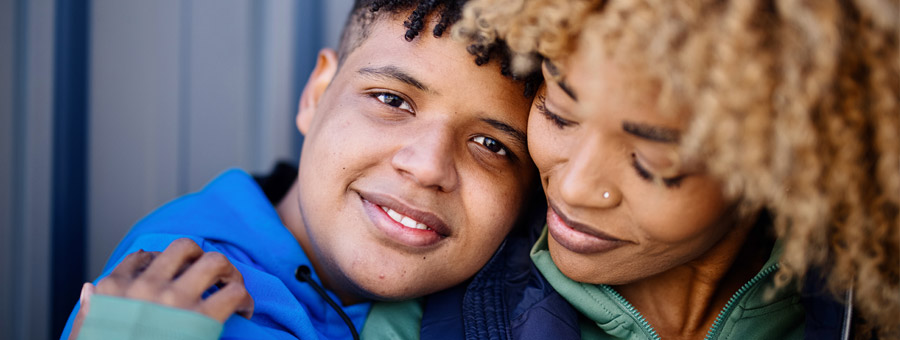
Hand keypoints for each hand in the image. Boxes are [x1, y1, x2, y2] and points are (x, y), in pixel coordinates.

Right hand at [68, 238, 253, 338]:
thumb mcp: (86, 333)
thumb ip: (89, 311)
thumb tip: (90, 289)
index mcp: (113, 289)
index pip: (143, 256)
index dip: (164, 261)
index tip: (175, 274)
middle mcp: (145, 286)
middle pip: (184, 247)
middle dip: (201, 256)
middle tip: (210, 273)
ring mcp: (173, 300)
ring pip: (214, 260)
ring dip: (228, 270)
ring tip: (231, 284)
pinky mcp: (200, 320)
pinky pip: (233, 292)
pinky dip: (243, 298)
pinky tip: (242, 310)